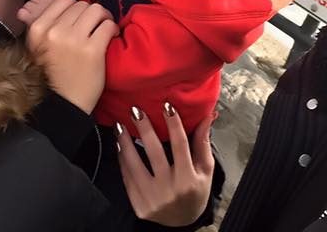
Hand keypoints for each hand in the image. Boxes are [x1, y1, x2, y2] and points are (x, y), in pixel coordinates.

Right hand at [21, 0, 117, 113]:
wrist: (62, 105)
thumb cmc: (51, 75)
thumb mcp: (38, 45)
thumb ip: (43, 19)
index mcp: (37, 28)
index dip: (75, 8)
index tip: (80, 20)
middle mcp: (53, 31)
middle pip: (81, 4)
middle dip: (91, 14)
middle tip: (94, 26)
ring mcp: (73, 40)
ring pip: (96, 10)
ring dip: (104, 19)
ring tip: (103, 31)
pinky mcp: (92, 50)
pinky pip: (108, 25)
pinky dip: (112, 29)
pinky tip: (111, 38)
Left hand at [117, 105, 215, 226]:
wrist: (182, 223)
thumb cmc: (196, 192)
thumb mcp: (206, 169)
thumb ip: (203, 142)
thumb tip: (207, 116)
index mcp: (188, 179)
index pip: (181, 145)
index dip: (174, 124)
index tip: (166, 105)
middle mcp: (169, 189)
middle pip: (154, 152)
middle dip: (144, 128)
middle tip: (136, 110)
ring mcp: (152, 198)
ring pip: (135, 164)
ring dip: (125, 142)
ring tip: (120, 125)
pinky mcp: (138, 204)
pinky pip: (127, 178)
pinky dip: (122, 160)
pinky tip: (119, 145)